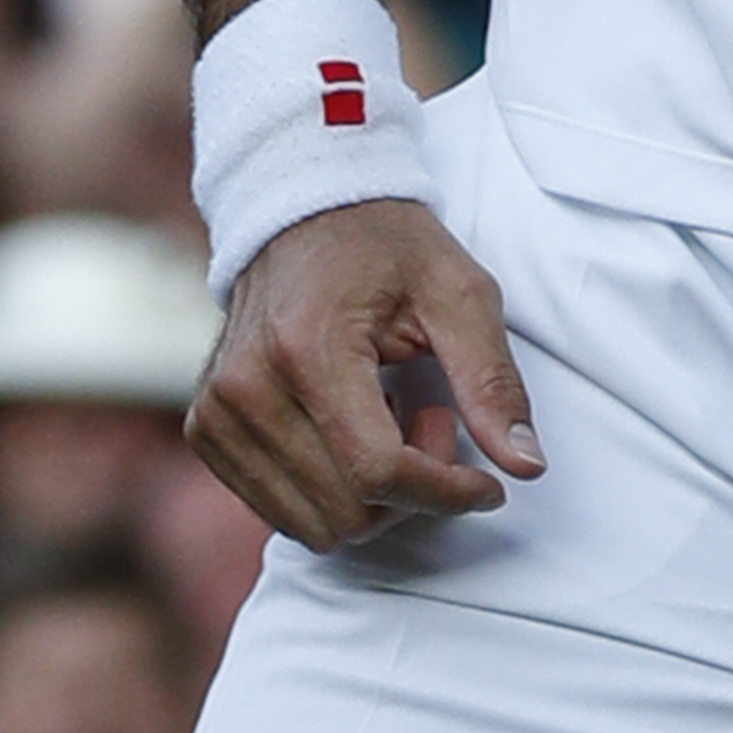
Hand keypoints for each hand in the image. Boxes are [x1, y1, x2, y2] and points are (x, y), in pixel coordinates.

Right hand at [191, 197, 545, 550]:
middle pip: (348, 510)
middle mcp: (247, 387)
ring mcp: (217, 413)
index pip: (378, 472)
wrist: (303, 207)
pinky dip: (331, 490)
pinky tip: (351, 426)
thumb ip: (493, 383)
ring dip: (372, 494)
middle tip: (435, 418)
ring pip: (315, 525)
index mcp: (307, 349)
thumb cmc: (386, 245)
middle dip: (412, 488)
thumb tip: (526, 466)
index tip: (488, 484)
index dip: (446, 492)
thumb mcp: (459, 294)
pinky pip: (280, 511)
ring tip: (391, 419)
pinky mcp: (206, 430)